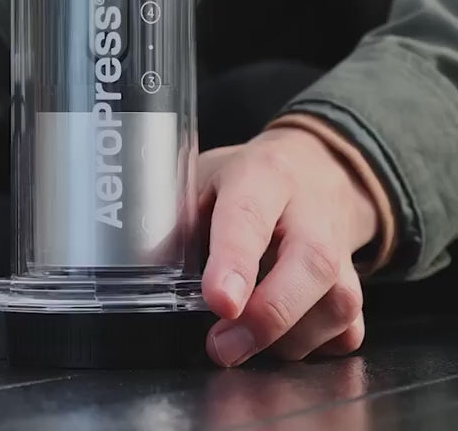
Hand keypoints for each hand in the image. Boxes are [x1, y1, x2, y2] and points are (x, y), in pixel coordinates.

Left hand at [199, 127, 378, 365]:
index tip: (221, 301)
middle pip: (310, 264)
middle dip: (268, 315)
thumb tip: (155, 272)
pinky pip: (348, 330)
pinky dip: (315, 346)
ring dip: (287, 339)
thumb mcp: (205, 177)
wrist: (317, 167)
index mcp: (262, 176)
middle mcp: (310, 211)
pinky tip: (282, 336)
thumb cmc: (248, 177)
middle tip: (224, 346)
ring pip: (337, 304)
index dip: (235, 262)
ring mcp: (341, 249)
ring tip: (245, 341)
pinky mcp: (358, 283)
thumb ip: (182, 219)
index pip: (249, 217)